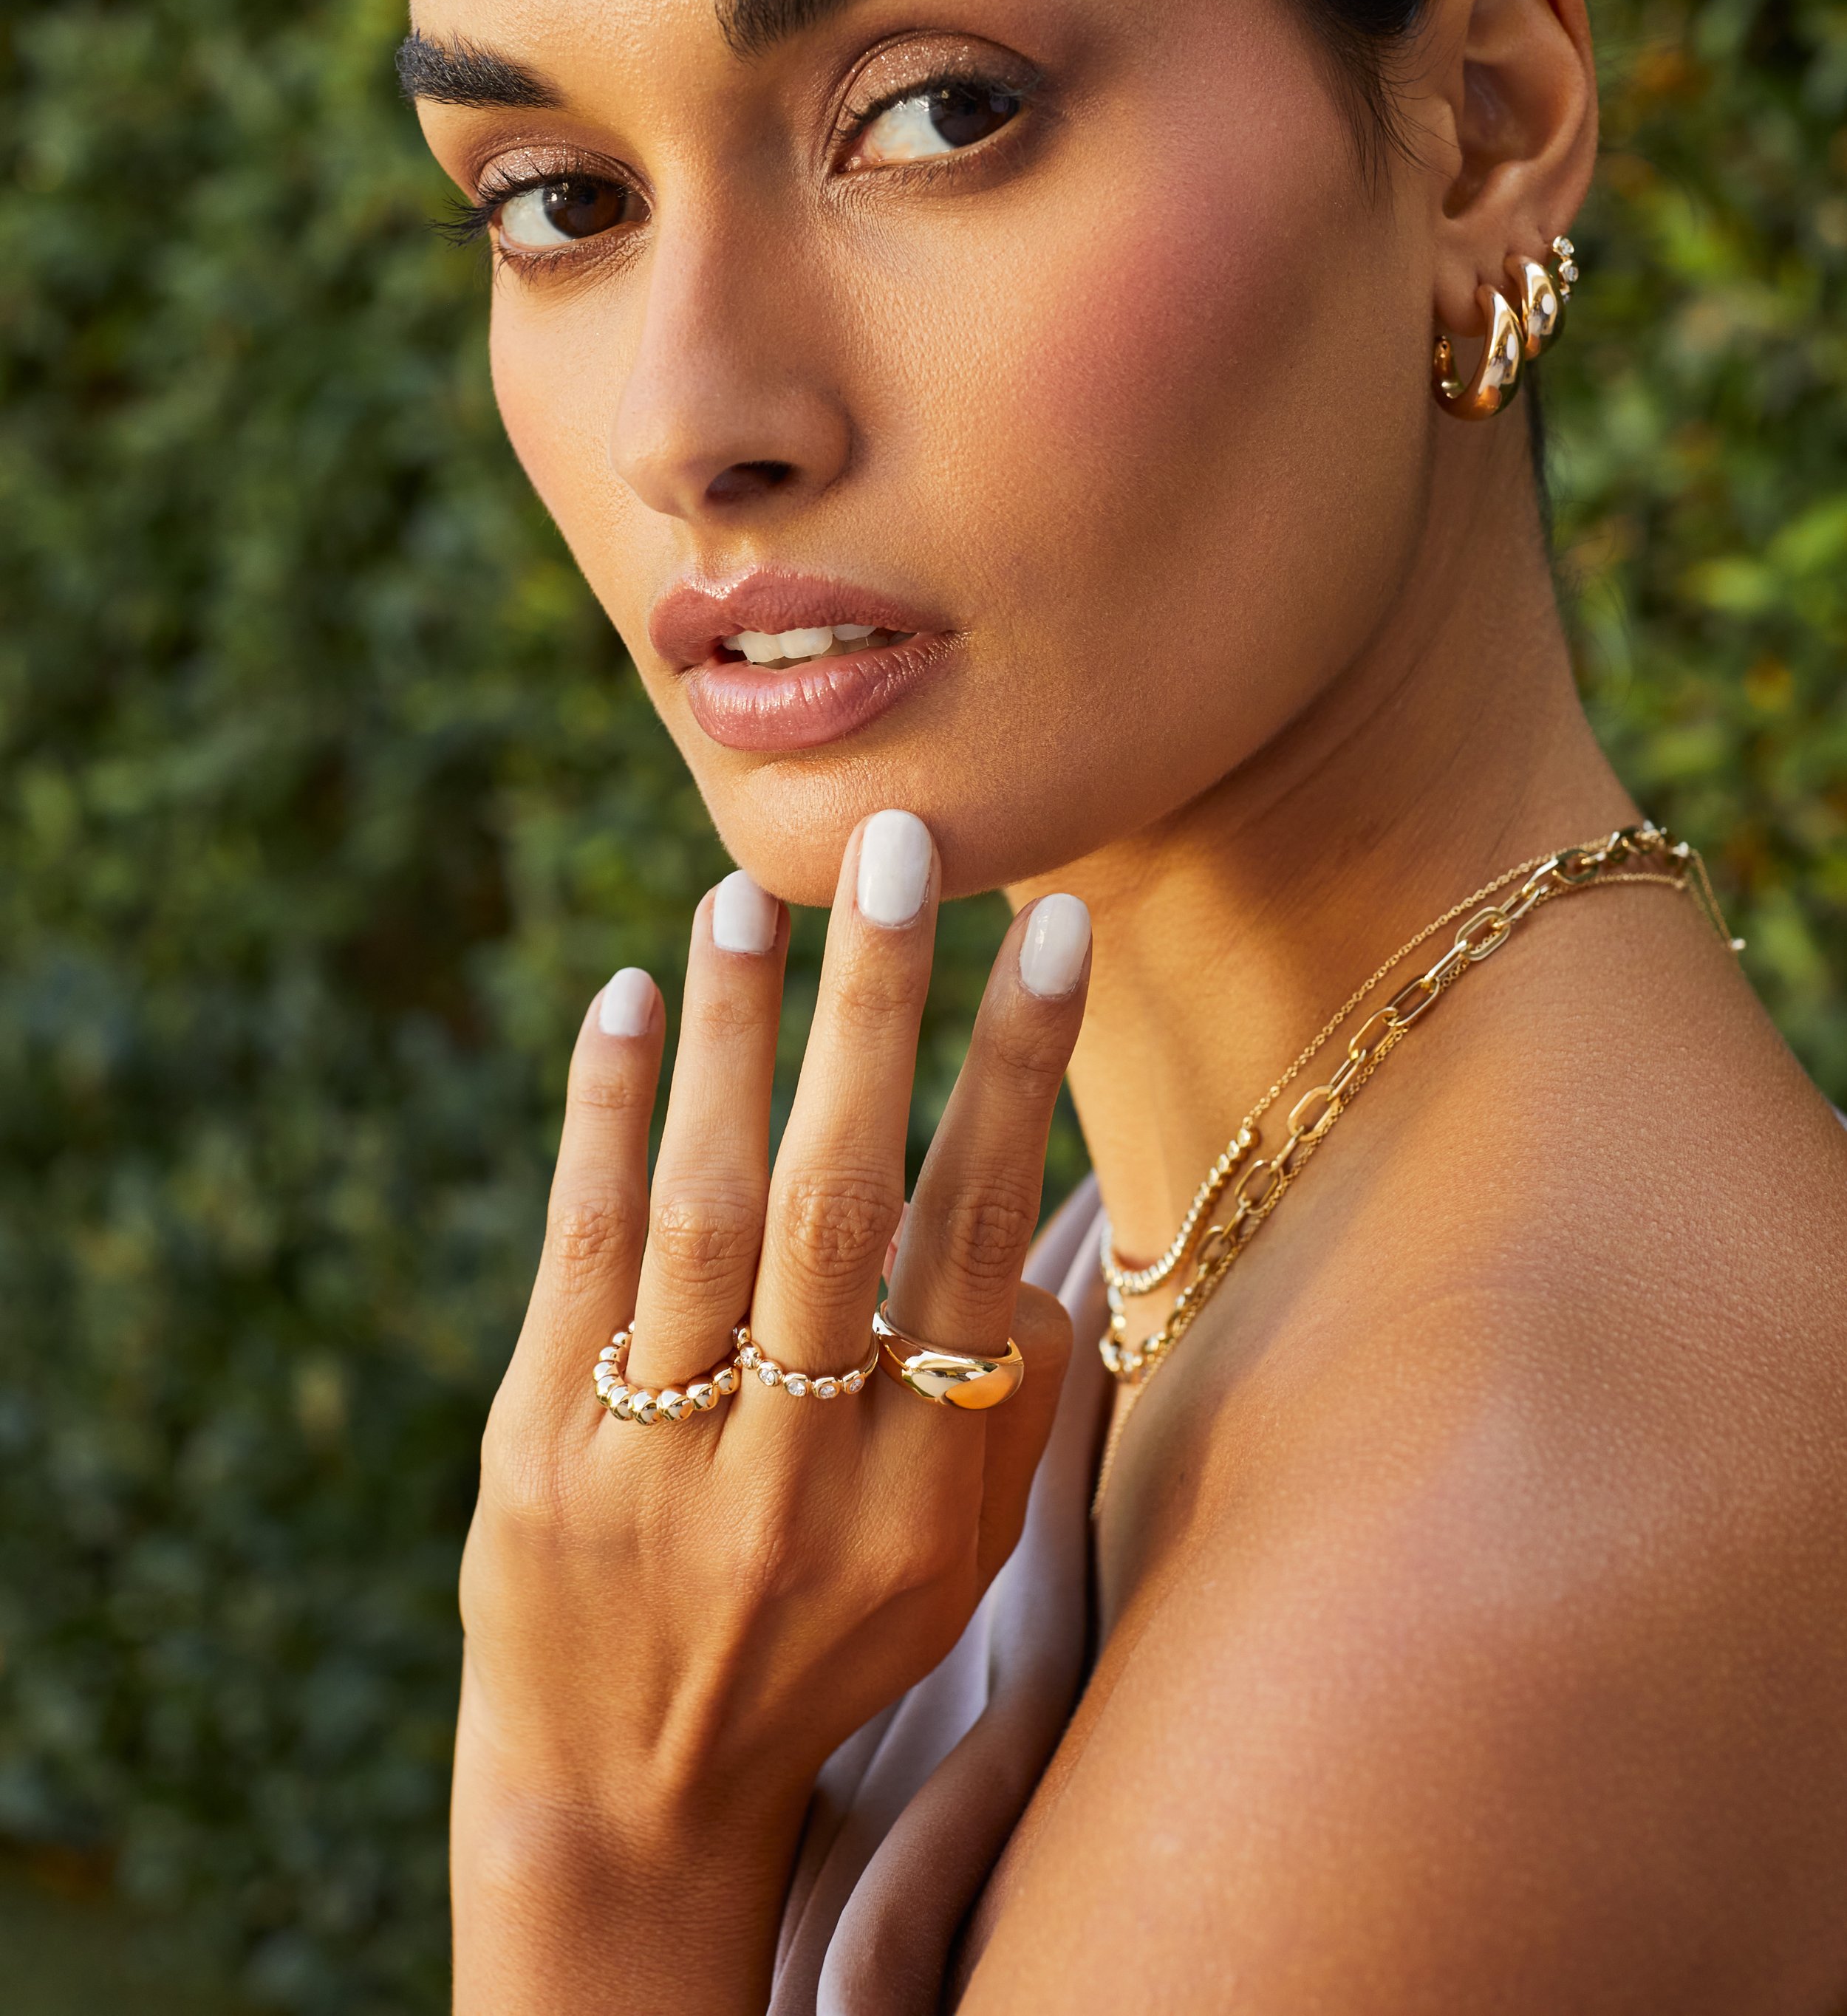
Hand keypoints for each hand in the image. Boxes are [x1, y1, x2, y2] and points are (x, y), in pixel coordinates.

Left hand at [451, 812, 1089, 2013]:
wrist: (627, 1798)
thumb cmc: (821, 1637)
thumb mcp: (949, 1561)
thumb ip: (1000, 1399)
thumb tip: (1034, 1189)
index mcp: (921, 1496)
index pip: (975, 1242)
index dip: (1016, 1076)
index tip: (1054, 926)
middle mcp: (794, 1476)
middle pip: (841, 1206)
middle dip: (876, 1011)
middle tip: (900, 849)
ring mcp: (654, 1463)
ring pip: (702, 1211)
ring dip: (731, 1038)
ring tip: (750, 892)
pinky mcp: (535, 1446)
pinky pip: (576, 1253)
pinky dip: (599, 1116)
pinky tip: (624, 998)